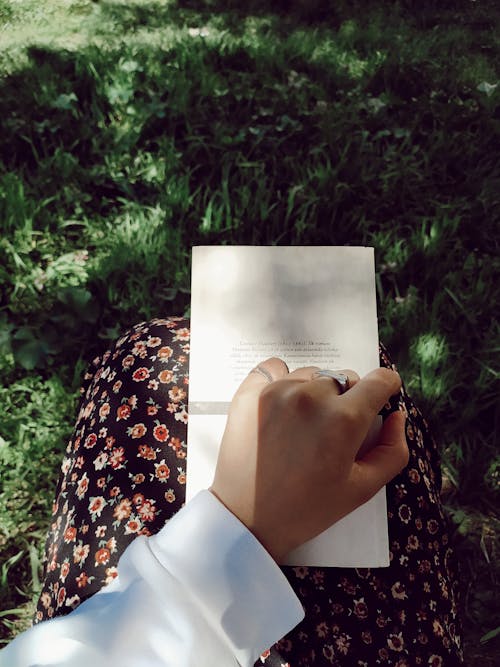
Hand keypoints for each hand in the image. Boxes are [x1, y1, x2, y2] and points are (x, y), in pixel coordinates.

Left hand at [209, 358, 408, 562]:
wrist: (247, 519)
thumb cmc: (307, 508)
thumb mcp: (362, 489)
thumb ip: (393, 450)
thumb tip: (396, 414)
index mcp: (343, 419)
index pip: (380, 380)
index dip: (385, 391)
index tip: (379, 401)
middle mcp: (311, 396)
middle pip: (344, 378)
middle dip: (345, 400)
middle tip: (330, 433)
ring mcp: (277, 391)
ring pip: (311, 374)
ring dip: (313, 392)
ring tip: (301, 427)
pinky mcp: (249, 392)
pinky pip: (273, 368)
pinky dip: (280, 381)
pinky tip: (279, 408)